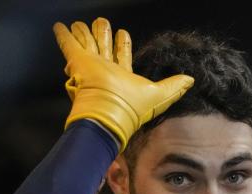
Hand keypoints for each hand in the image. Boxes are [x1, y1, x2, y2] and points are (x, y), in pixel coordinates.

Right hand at [53, 18, 193, 150]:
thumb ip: (174, 87)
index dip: (123, 44)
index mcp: (122, 76)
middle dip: (103, 35)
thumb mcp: (159, 95)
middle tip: (102, 23)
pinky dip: (64, 36)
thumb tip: (191, 80)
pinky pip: (69, 45)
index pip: (122, 56)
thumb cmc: (132, 108)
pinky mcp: (78, 62)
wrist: (108, 113)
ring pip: (88, 43)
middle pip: (104, 47)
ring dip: (86, 33)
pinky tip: (61, 26)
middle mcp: (106, 70)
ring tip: (84, 23)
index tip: (123, 33)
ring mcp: (91, 66)